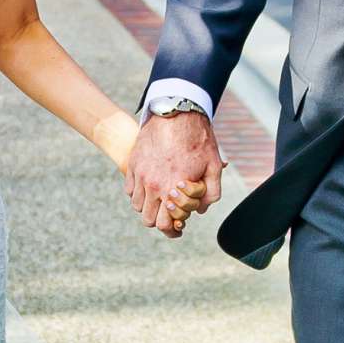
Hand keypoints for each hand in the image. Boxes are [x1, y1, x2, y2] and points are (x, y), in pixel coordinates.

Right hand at [125, 109, 222, 238]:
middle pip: (149, 220)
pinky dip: (139, 193)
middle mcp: (153, 185)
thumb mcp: (213, 166)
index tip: (179, 225)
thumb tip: (199, 211)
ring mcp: (140, 175)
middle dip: (160, 221)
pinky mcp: (133, 164)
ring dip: (149, 207)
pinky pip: (130, 190)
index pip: (165, 224)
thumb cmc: (198, 139)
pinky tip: (151, 187)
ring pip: (138, 206)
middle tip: (170, 215)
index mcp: (173, 189)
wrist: (176, 112)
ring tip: (161, 199)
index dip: (173, 229)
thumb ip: (210, 194)